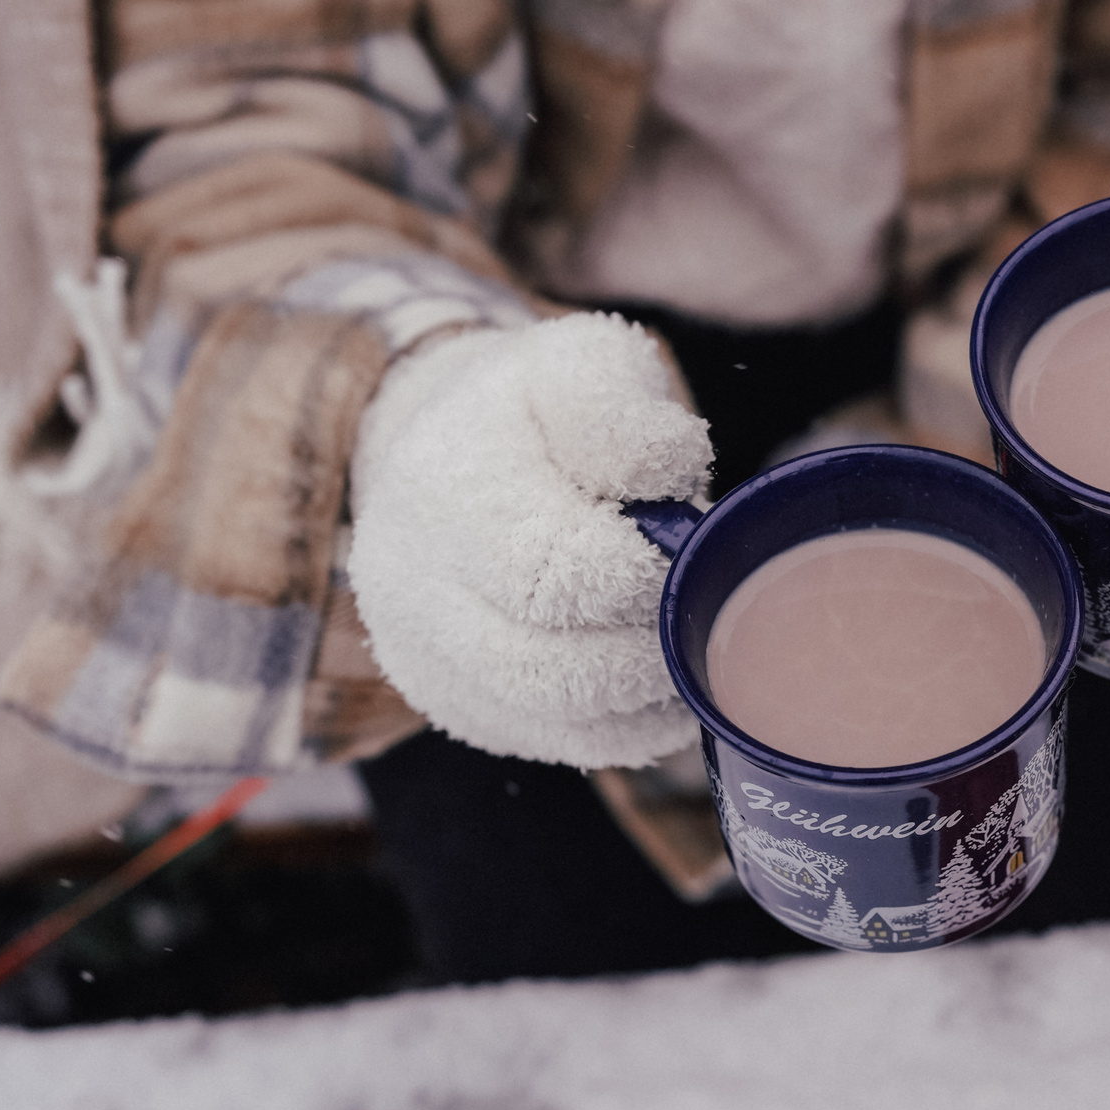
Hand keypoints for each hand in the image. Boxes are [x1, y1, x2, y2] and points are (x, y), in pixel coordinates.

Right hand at [349, 313, 713, 768]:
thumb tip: (665, 469)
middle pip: (548, 666)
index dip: (636, 582)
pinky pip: (555, 744)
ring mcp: (428, 659)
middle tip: (696, 612)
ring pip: (554, 720)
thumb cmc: (531, 413)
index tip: (676, 558)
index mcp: (443, 490)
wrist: (442, 459)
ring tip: (690, 648)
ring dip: (645, 698)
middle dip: (646, 650)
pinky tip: (662, 686)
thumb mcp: (574, 365)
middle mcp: (413, 587)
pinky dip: (627, 727)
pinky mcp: (458, 708)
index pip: (547, 574)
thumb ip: (619, 406)